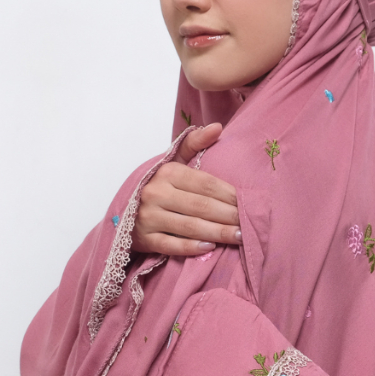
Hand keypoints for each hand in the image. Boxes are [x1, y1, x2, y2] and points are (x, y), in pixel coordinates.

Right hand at [131, 123, 240, 255]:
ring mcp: (149, 218)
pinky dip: (192, 248)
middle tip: (249, 223)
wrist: (125, 210)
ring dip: (218, 233)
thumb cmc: (157, 185)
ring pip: (190, 227)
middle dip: (228, 216)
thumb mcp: (172, 161)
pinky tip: (210, 248)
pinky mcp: (144, 239)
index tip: (248, 202)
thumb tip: (217, 127)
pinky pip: (172, 245)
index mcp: (166, 173)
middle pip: (201, 207)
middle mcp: (156, 194)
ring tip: (239, 236)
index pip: (205, 184)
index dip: (229, 194)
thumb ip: (193, 143)